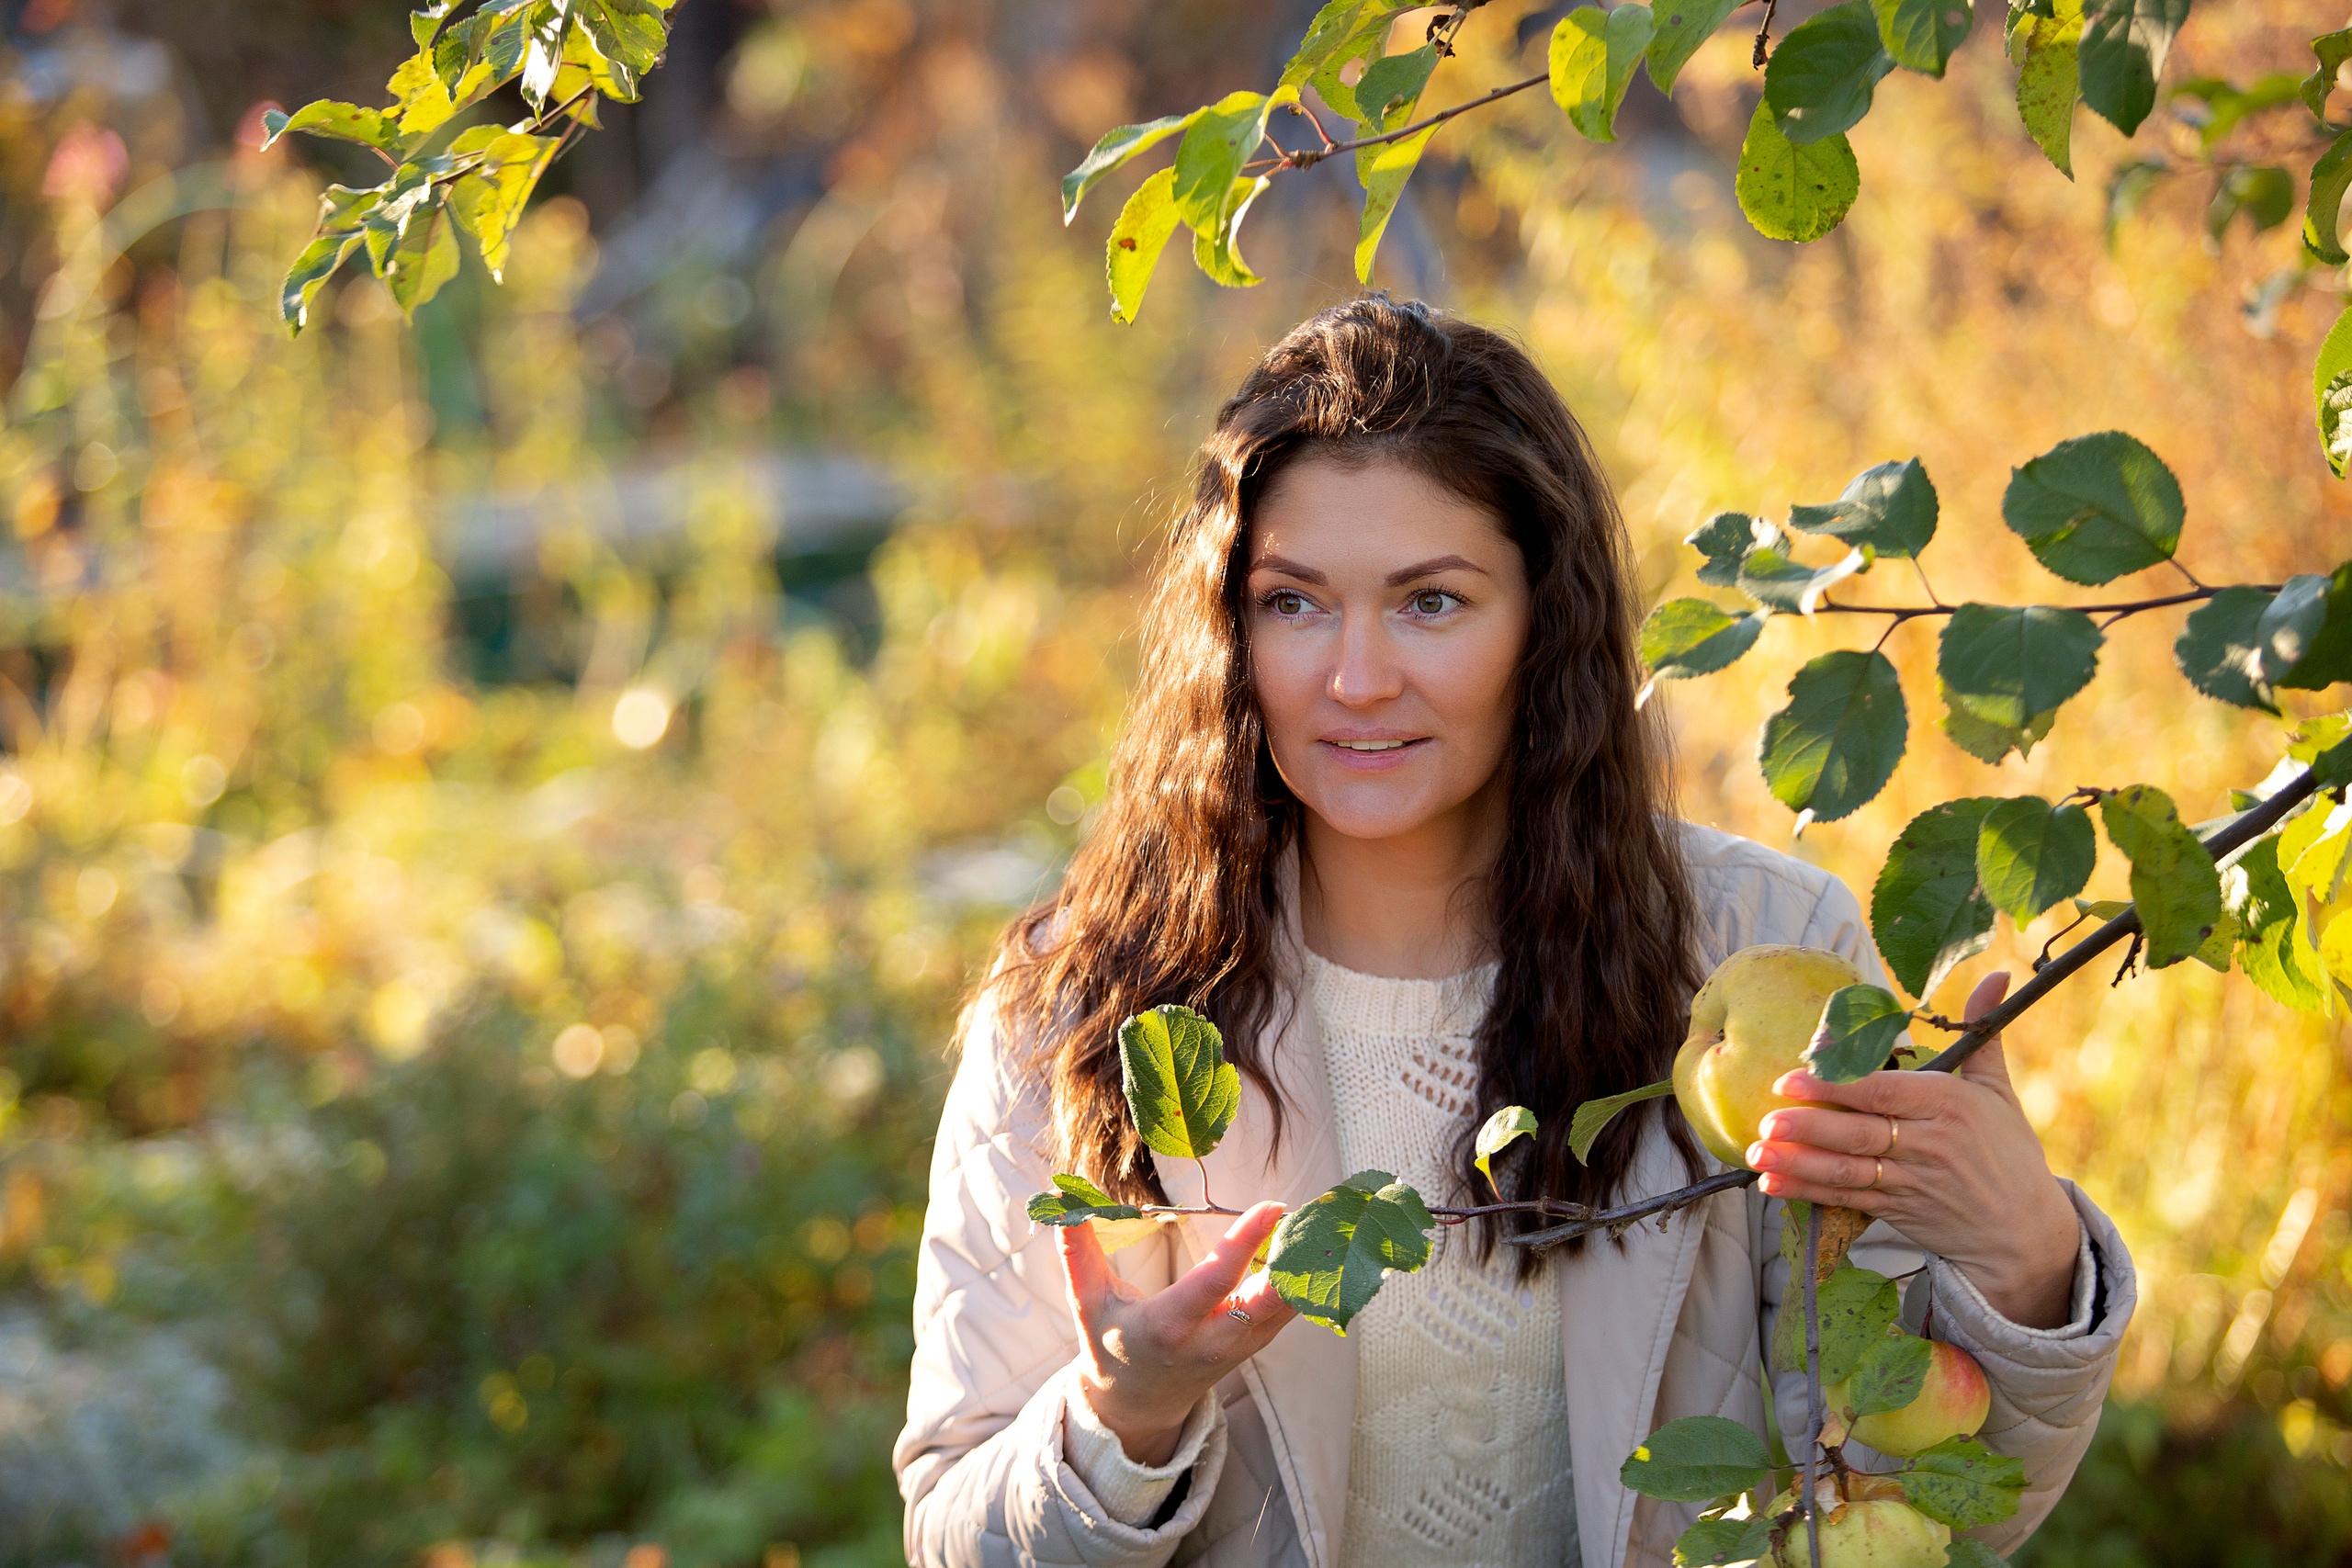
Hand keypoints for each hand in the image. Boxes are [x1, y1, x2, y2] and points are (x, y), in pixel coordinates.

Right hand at [1059, 1200, 1298, 1464]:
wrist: (1135, 1406)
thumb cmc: (1108, 1344)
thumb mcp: (1087, 1302)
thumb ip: (1077, 1250)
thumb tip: (1061, 1198)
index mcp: (1168, 1326)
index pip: (1215, 1282)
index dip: (1246, 1243)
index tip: (1271, 1207)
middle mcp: (1210, 1341)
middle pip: (1267, 1304)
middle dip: (1295, 1262)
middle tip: (1313, 1215)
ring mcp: (1237, 1348)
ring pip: (1287, 1309)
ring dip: (1307, 1267)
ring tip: (1320, 1219)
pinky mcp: (1252, 1346)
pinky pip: (1288, 1313)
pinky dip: (1305, 1281)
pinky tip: (1312, 1246)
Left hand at [1746, 971, 2082, 1328]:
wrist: (2026, 1232)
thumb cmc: (2008, 1151)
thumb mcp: (1997, 1090)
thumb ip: (1980, 1034)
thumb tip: (1998, 976)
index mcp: (1949, 1104)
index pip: (1884, 1092)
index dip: (1836, 1085)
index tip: (1792, 1076)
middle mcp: (1929, 1143)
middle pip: (1859, 1133)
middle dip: (1809, 1126)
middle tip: (1766, 1117)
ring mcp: (1912, 1182)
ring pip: (1848, 1170)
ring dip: (1798, 1162)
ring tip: (1756, 1151)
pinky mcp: (1899, 1212)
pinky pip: (1848, 1199)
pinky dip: (1808, 1192)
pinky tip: (1773, 1182)